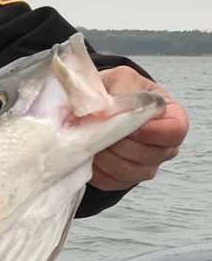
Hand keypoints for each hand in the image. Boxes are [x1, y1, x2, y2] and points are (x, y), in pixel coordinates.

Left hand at [90, 67, 188, 190]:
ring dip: (104, 154)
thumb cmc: (116, 91)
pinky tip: (86, 152)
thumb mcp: (121, 79)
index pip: (174, 132)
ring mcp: (145, 166)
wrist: (97, 107)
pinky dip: (95, 168)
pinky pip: (110, 181)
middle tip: (97, 128)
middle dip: (118, 141)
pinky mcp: (122, 180)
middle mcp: (164, 147)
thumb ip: (122, 88)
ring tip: (87, 137)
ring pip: (127, 170)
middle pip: (148, 155)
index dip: (149, 130)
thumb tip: (111, 107)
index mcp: (172, 118)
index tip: (126, 123)